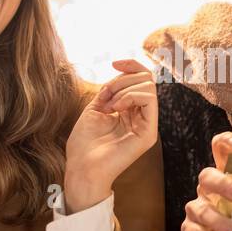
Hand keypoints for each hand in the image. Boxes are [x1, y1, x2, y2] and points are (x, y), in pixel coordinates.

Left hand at [63, 59, 157, 212]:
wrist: (82, 168)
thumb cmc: (84, 144)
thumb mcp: (95, 108)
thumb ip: (109, 91)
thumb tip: (121, 74)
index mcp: (130, 111)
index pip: (142, 80)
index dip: (131, 65)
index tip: (113, 62)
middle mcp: (142, 117)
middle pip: (146, 80)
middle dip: (122, 79)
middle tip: (105, 95)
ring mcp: (147, 125)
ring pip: (149, 87)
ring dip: (124, 88)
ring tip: (109, 104)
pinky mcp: (148, 133)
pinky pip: (149, 100)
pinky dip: (131, 96)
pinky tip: (116, 107)